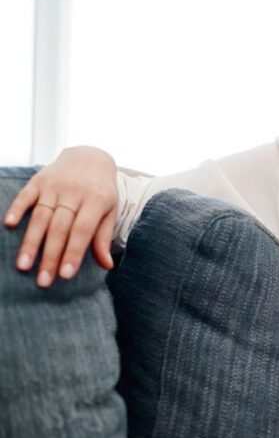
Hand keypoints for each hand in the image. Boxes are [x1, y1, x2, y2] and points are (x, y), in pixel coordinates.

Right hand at [3, 146, 118, 286]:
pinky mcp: (39, 180)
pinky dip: (17, 209)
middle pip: (60, 228)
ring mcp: (55, 185)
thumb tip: (107, 266)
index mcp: (97, 200)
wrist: (89, 157)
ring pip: (41, 216)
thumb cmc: (101, 191)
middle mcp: (75, 192)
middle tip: (43, 281)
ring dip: (31, 241)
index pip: (83, 230)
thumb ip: (103, 237)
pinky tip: (10, 225)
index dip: (73, 252)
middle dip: (50, 256)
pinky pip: (26, 195)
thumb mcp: (109, 210)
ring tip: (23, 265)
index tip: (65, 275)